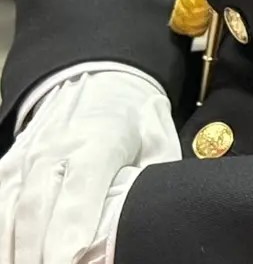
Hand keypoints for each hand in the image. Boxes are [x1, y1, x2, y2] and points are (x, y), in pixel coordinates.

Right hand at [0, 71, 175, 263]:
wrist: (105, 84)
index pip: (82, 187)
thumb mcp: (158, 144)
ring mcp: (27, 157)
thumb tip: (154, 220)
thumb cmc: (136, 125)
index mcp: (101, 140)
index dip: (72, 226)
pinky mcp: (8, 166)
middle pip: (36, 207)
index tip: (68, 258)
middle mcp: (56, 148)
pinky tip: (10, 255)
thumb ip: (153, 182)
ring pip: (9, 211)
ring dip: (12, 249)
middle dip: (37, 251)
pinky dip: (2, 235)